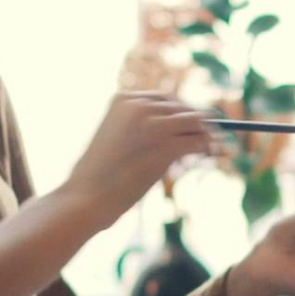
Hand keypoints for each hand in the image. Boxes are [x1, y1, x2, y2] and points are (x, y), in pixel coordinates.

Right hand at [63, 93, 213, 224]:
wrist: (86, 196)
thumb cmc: (96, 176)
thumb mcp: (115, 141)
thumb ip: (140, 129)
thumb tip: (178, 130)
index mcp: (123, 100)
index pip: (165, 99)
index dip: (181, 113)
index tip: (191, 126)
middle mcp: (139, 106)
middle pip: (183, 107)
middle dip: (197, 123)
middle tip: (207, 139)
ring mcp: (154, 125)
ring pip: (195, 121)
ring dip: (205, 134)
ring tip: (207, 149)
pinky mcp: (167, 146)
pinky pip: (198, 140)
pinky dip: (206, 146)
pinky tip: (205, 154)